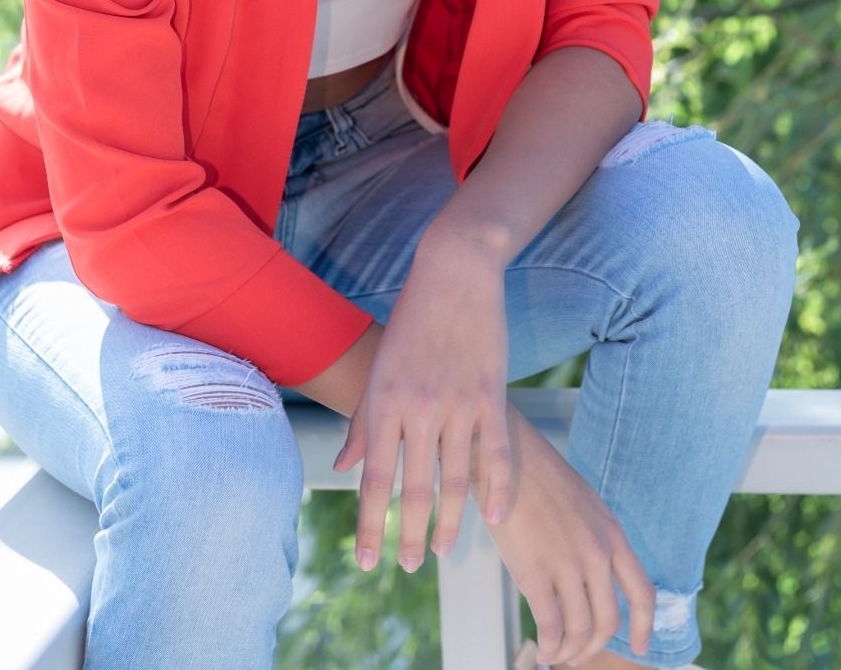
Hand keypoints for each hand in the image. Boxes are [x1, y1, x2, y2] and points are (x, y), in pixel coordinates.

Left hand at [332, 234, 512, 573]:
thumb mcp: (379, 367)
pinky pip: (497, 454)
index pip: (374, 478)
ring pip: (455, 480)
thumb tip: (343, 467)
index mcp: (385, 400)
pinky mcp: (492, 395)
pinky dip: (496, 490)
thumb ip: (363, 421)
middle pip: (413, 488)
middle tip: (404, 568)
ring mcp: (459, 402)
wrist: (455, 272)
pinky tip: (493, 518)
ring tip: (440, 551)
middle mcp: (420, 407)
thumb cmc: (411, 319)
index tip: (364, 562)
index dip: (369, 524)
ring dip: (449, 523)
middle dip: (406, 535)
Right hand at [474, 399, 655, 665]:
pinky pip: (551, 626)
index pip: (642, 593)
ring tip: (557, 654)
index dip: (643, 627)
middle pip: (608, 620)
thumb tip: (594, 577)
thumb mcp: (583, 504)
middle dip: (594, 645)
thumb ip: (595, 539)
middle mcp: (596, 552)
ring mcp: (567, 563)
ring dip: (570, 651)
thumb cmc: (537, 478)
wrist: (501, 457)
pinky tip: (541, 648)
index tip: (638, 648)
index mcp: (611, 533)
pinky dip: (549, 646)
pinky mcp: (535, 572)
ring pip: (580, 629)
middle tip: (578, 655)